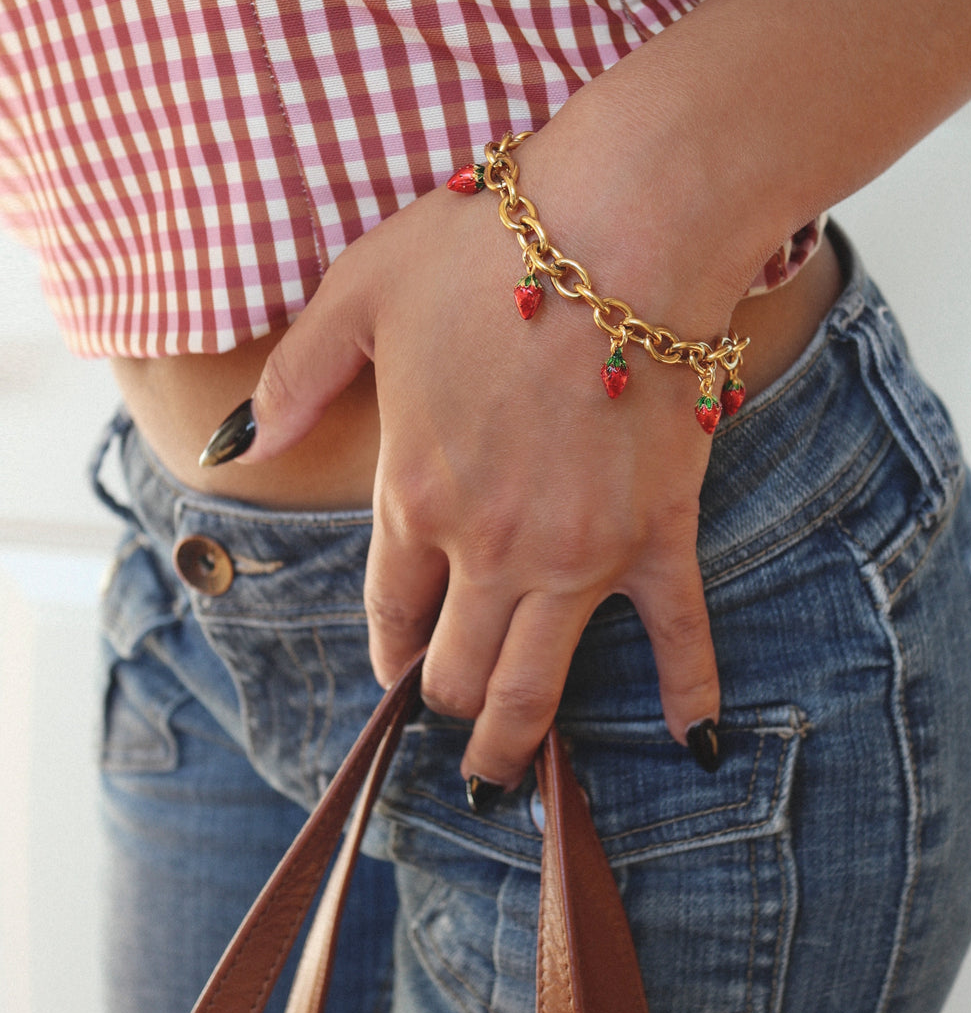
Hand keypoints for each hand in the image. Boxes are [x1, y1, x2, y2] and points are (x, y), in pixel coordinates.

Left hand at [222, 147, 742, 794]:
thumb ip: (297, 378)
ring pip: (535, 685)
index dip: (388, 656)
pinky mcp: (657, 536)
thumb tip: (235, 444)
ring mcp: (577, 552)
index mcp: (413, 493)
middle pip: (453, 670)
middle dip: (440, 714)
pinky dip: (689, 693)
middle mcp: (488, 545)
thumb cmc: (488, 247)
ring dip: (514, 747)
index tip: (393, 684)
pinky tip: (693, 741)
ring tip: (504, 788)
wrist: (622, 224)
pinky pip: (679, 634)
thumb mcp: (360, 293)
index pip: (390, 610)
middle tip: (444, 738)